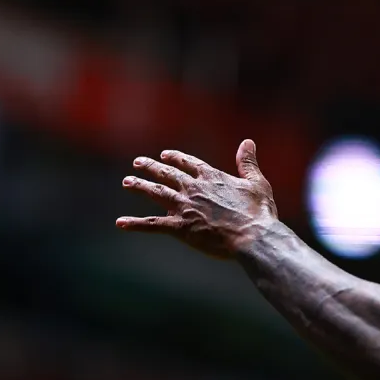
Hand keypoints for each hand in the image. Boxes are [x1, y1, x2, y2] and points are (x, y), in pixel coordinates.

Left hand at [115, 139, 278, 258]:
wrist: (252, 237)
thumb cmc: (259, 213)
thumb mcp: (257, 183)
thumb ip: (247, 163)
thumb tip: (247, 142)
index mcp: (212, 177)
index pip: (188, 163)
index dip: (176, 158)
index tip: (164, 155)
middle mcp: (194, 188)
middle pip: (167, 174)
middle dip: (151, 167)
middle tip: (137, 163)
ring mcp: (184, 207)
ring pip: (156, 192)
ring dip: (140, 186)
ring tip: (127, 182)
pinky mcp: (180, 227)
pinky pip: (152, 225)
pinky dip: (136, 224)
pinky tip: (120, 223)